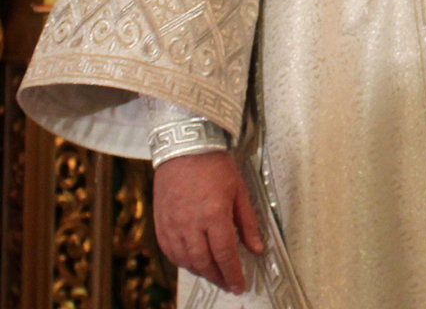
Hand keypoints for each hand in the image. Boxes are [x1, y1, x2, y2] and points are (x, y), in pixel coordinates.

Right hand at [154, 151, 263, 294]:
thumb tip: (256, 248)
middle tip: (228, 284)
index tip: (239, 285)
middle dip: (218, 277)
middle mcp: (191, 224)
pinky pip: (170, 252)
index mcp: (214, 215)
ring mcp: (173, 225)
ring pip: (186, 261)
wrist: (185, 148)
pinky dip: (183, 262)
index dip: (232, 273)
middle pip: (204, 262)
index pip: (224, 254)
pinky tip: (193, 262)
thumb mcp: (239, 191)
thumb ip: (248, 223)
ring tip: (214, 274)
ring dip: (201, 272)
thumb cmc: (215, 166)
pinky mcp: (160, 223)